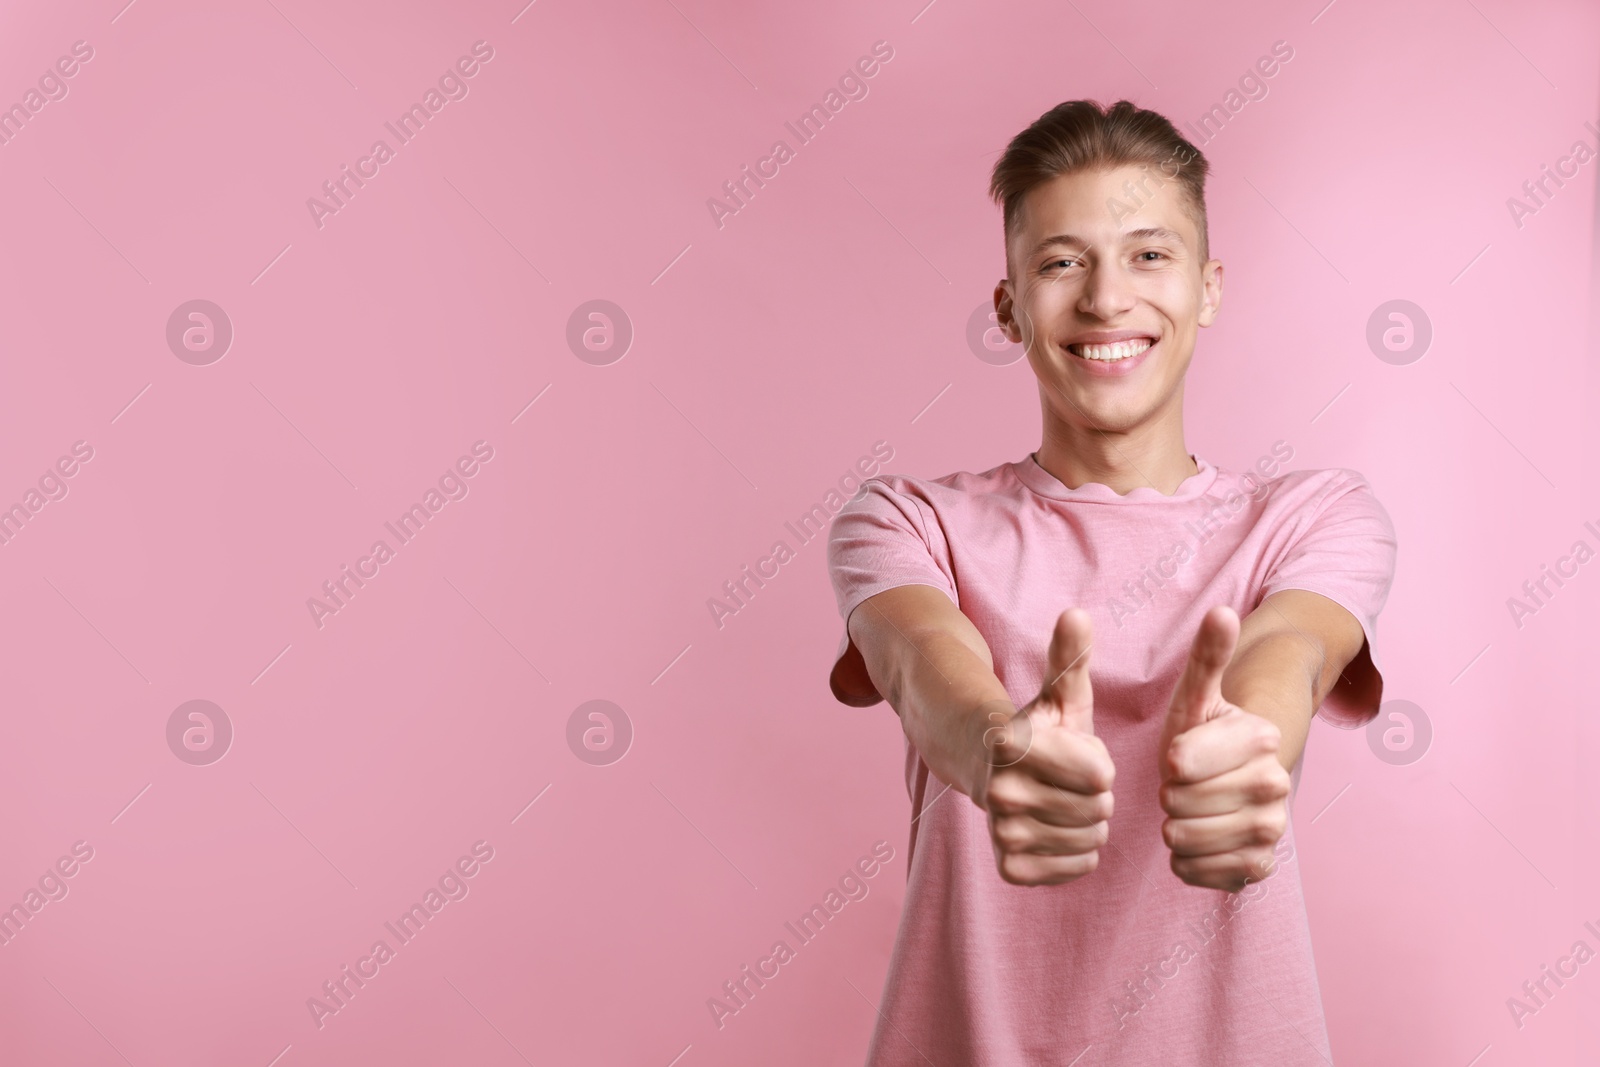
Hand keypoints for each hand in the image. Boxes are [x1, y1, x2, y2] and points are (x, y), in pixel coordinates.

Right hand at [976, 608, 1114, 885]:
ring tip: (1063, 802)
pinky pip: (1079, 868)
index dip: (1097, 761)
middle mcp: (999, 792)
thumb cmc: (1038, 730)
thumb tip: (1077, 613)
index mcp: (1012, 745)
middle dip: (1095, 794)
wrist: (989, 773)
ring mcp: (1002, 834)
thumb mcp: (1059, 693)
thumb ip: (1071, 656)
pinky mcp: (1010, 868)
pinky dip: (1079, 854)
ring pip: (1091, 841)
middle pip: (1098, 809)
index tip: (1074, 752)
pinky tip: (1057, 829)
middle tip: (1068, 780)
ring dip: (1089, 823)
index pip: (1100, 774)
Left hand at [1157, 604, 1290, 892]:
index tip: (1180, 755)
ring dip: (1173, 827)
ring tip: (1185, 810)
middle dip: (1168, 795)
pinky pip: (1204, 873)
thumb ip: (1208, 657)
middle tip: (1182, 785)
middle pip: (1181, 804)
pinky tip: (1195, 840)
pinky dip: (1187, 861)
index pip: (1181, 763)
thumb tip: (1223, 611)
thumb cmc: (1200, 733)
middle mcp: (1277, 783)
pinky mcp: (1262, 865)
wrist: (1224, 781)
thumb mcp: (1196, 694)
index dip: (1169, 762)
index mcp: (1261, 736)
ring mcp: (1273, 828)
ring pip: (1188, 840)